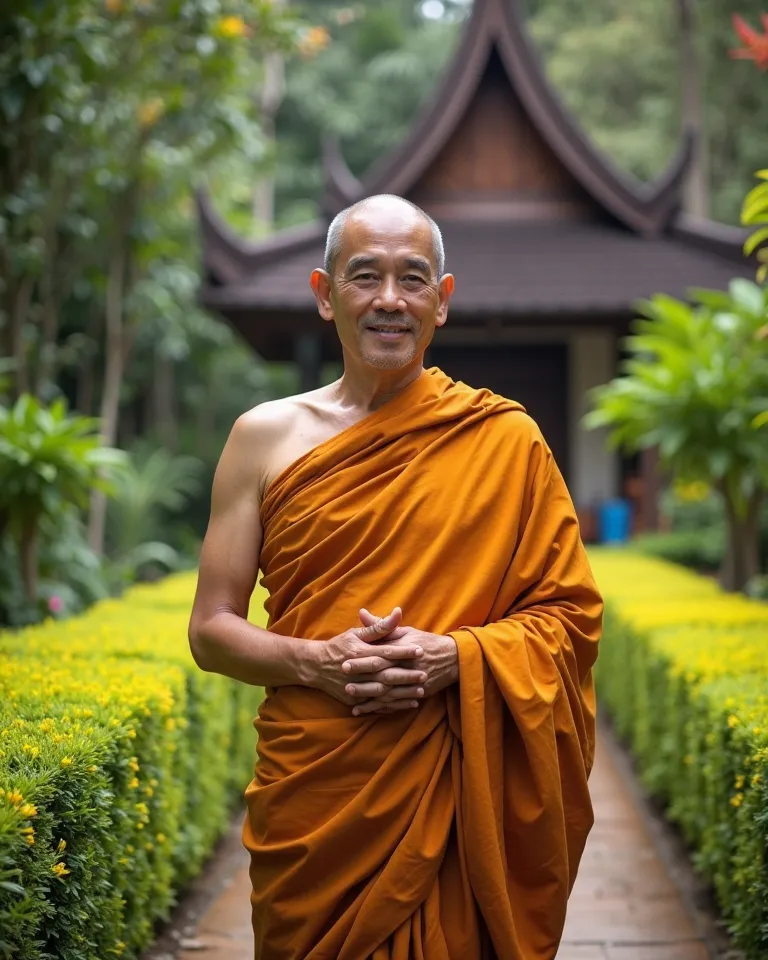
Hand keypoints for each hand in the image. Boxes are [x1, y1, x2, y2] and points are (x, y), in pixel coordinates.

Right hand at [307, 608, 426, 707]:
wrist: (315, 666)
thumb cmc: (339, 646)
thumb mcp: (356, 633)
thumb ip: (379, 626)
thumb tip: (398, 612)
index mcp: (359, 652)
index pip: (385, 652)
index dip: (403, 651)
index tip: (420, 651)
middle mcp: (357, 671)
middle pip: (385, 674)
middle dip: (406, 675)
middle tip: (424, 674)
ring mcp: (354, 688)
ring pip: (382, 693)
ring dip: (402, 694)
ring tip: (420, 692)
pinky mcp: (354, 701)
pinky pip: (376, 705)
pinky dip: (392, 706)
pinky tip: (407, 704)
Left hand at [343, 608, 458, 715]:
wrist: (454, 658)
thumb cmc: (426, 642)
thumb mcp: (405, 631)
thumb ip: (382, 626)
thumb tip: (361, 613)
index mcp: (403, 651)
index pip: (379, 656)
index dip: (362, 660)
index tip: (345, 662)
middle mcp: (408, 668)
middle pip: (382, 676)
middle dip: (363, 682)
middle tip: (345, 685)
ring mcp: (413, 683)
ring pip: (389, 694)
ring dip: (371, 699)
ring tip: (352, 701)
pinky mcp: (418, 694)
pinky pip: (397, 704)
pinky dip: (383, 708)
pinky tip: (368, 711)